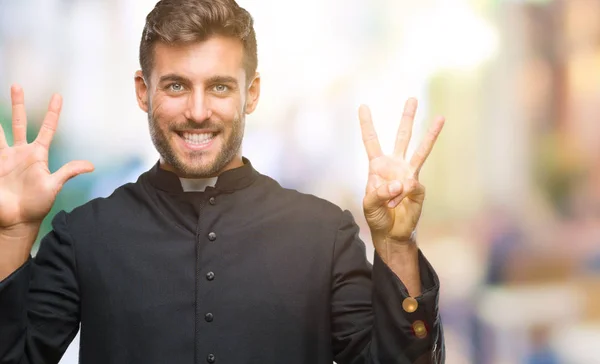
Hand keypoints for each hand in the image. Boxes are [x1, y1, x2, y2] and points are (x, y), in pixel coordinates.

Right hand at [0, 85, 93, 230]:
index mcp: (38, 155)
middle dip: (18, 104)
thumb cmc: (36, 205)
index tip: (57, 96)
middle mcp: (21, 152)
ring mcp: (5, 158)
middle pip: (19, 122)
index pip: (47, 128)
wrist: (16, 220)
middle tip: (17, 85)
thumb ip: (69, 172)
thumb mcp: (54, 186)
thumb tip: (91, 166)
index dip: (52, 113)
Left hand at [359, 98, 443, 248]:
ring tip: (441, 117)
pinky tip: (397, 204)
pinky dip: (401, 197)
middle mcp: (395, 165)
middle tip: (412, 98)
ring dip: (430, 134)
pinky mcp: (419, 188)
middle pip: (401, 137)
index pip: (371, 141)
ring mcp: (409, 175)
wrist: (391, 233)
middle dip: (406, 118)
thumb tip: (402, 183)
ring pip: (420, 151)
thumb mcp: (369, 204)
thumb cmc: (377, 215)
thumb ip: (380, 192)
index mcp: (377, 166)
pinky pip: (411, 187)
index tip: (363, 106)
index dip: (367, 124)